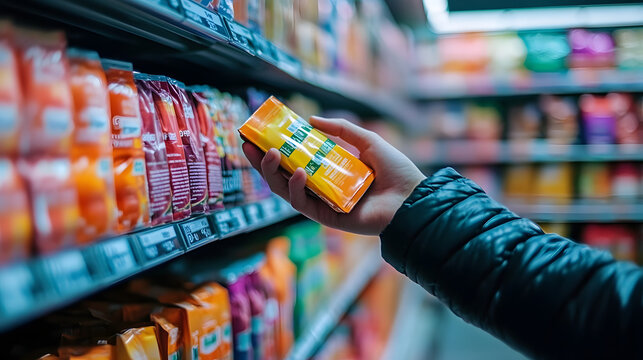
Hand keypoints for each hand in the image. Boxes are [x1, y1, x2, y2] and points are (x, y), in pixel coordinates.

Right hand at [242, 116, 424, 234]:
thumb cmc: (395, 172)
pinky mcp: (327, 217)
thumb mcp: (367, 141)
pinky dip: (296, 189)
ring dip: (274, 173)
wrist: (413, 198)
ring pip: (287, 191)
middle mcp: (322, 187)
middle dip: (262, 162)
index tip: (257, 135)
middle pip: (282, 176)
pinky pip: (304, 204)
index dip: (274, 149)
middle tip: (250, 145)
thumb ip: (341, 129)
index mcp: (328, 171)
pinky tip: (298, 173)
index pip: (294, 160)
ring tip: (271, 154)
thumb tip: (311, 120)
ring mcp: (323, 203)